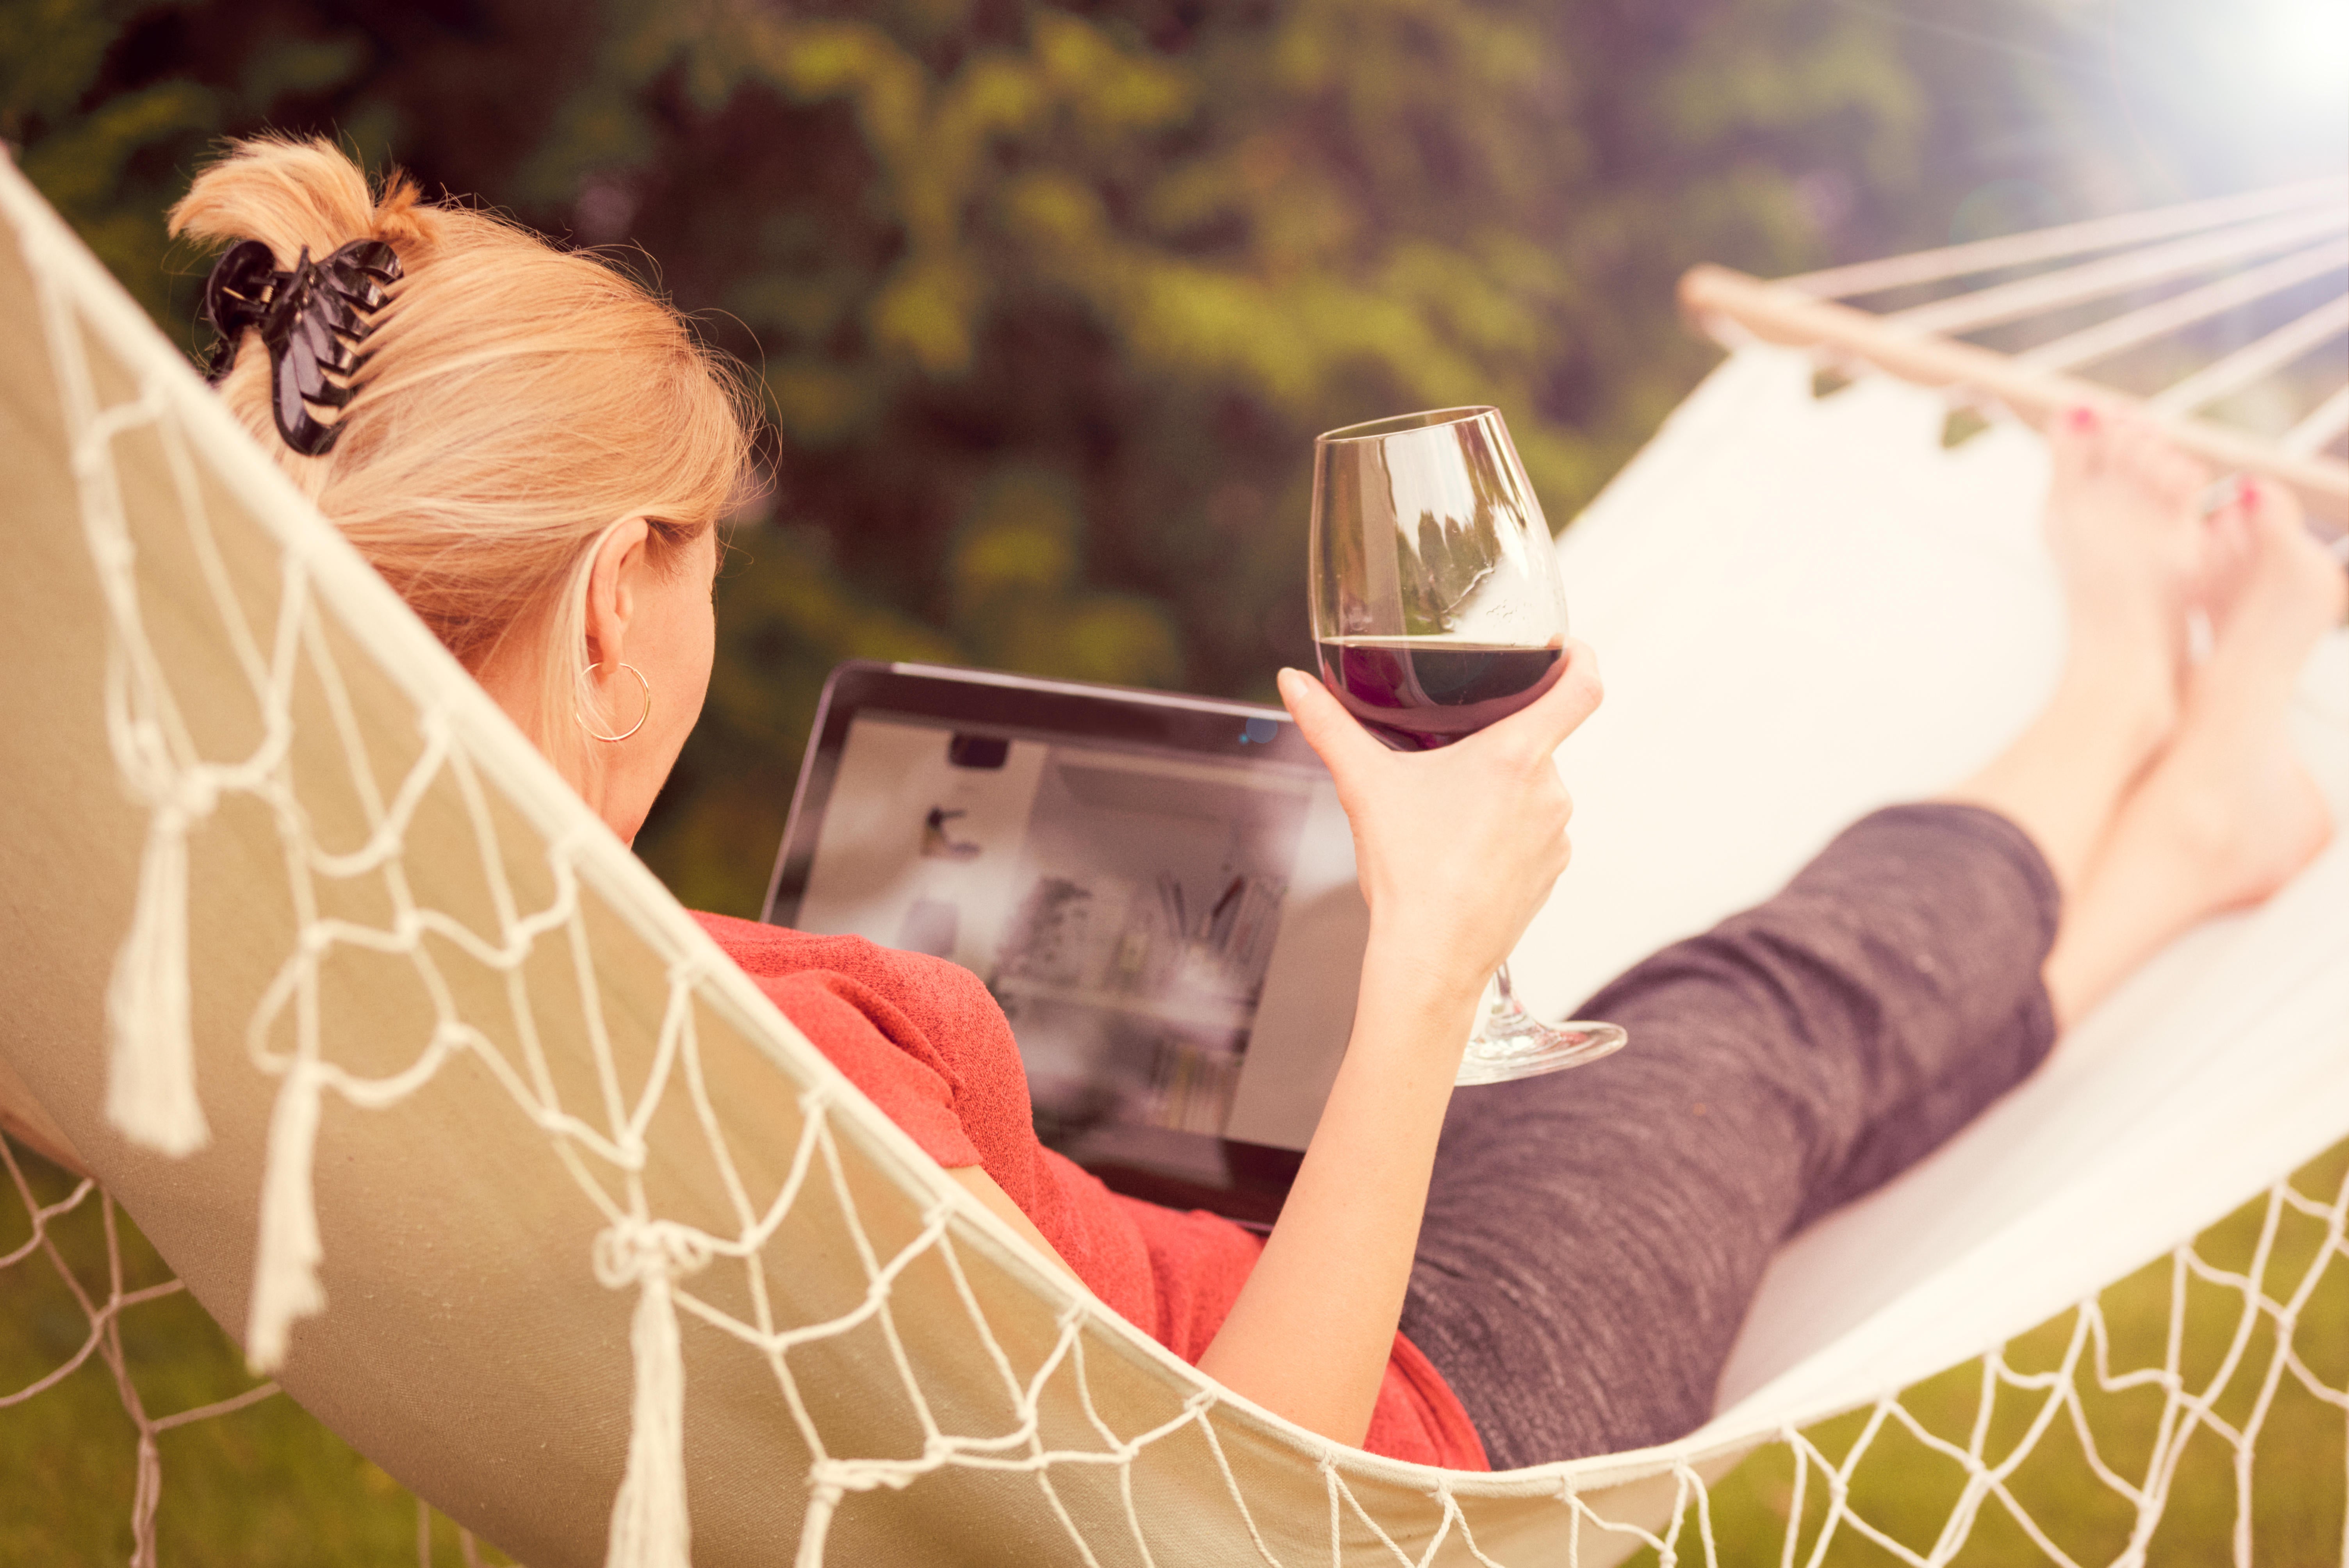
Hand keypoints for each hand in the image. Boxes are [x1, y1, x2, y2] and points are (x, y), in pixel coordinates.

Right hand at [1276, 642, 1603, 1003]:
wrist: (1430, 957)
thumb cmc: (1408, 873)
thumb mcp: (1364, 786)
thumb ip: (1328, 725)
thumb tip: (1292, 682)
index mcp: (1516, 756)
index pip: (1582, 687)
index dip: (1580, 657)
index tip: (1563, 648)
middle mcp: (1551, 791)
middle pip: (1538, 741)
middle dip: (1495, 744)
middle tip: (1448, 758)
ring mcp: (1557, 835)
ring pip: (1533, 789)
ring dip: (1499, 790)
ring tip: (1448, 814)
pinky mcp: (1552, 871)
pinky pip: (1535, 832)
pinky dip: (1504, 831)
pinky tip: (1463, 849)